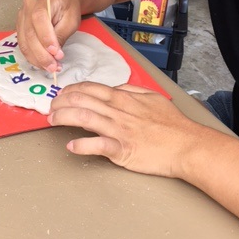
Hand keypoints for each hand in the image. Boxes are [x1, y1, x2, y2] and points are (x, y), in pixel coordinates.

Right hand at [16, 0, 81, 73]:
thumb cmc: (68, 7)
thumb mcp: (71, 19)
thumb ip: (61, 34)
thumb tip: (54, 54)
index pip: (40, 19)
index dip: (46, 38)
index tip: (56, 53)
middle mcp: (28, 5)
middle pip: (30, 33)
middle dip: (42, 54)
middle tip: (54, 67)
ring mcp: (21, 15)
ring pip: (24, 42)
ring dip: (36, 58)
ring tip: (50, 67)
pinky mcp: (20, 26)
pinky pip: (23, 44)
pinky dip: (32, 56)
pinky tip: (43, 63)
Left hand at [48, 82, 206, 176]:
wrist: (188, 146)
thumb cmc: (173, 125)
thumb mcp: (152, 98)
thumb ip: (131, 91)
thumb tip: (115, 88)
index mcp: (124, 98)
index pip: (90, 88)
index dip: (70, 90)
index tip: (61, 95)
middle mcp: (118, 111)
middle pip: (81, 100)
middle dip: (60, 102)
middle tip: (50, 108)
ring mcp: (119, 130)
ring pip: (84, 117)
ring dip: (63, 118)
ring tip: (51, 121)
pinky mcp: (122, 149)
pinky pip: (97, 145)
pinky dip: (81, 145)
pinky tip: (71, 145)